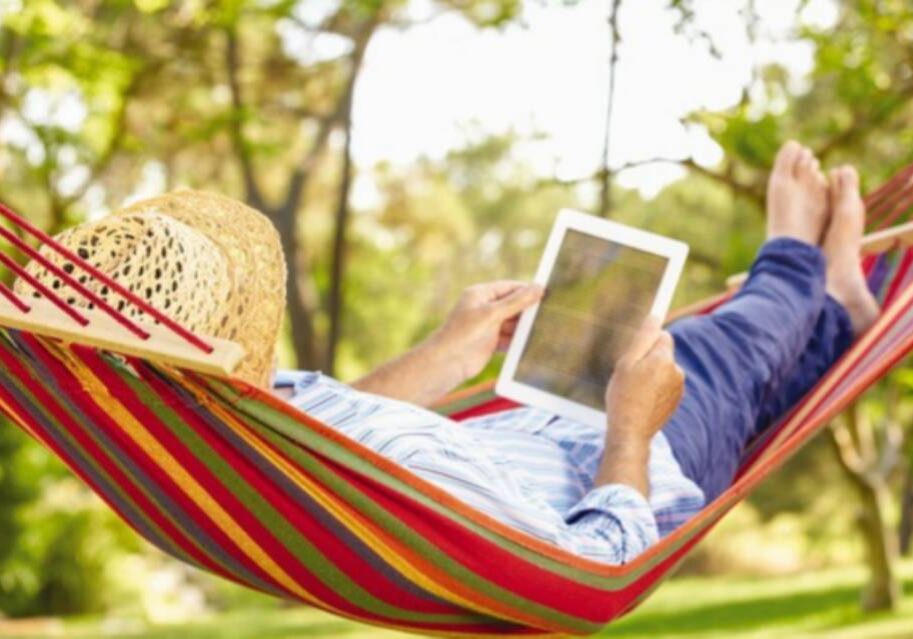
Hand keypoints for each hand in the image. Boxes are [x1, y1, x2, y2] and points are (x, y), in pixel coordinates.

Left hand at [430, 280, 543, 382]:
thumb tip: (538, 288)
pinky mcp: (491, 342)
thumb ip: (516, 301)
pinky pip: (509, 338)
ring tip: (544, 329)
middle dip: (527, 310)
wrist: (448, 362)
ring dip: (524, 327)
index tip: (546, 293)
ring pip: (512, 323)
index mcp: (480, 294)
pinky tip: (532, 343)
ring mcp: (487, 326)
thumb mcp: (492, 313)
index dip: (526, 290)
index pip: (509, 287)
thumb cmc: (464, 333)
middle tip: (549, 313)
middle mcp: (484, 308)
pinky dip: (519, 341)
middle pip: (512, 305)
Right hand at [604, 316, 684, 444]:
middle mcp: (676, 371)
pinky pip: (665, 384)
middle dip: (648, 358)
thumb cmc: (623, 396)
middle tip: (629, 373)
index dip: (648, 341)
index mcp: (664, 360)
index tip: (639, 347)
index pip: (663, 336)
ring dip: (651, 374)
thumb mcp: (626, 363)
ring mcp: (679, 387)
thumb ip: (642, 338)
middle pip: (663, 353)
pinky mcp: (676, 400)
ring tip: (634, 389)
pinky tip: (641, 400)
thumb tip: (655, 316)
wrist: (631, 432)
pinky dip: (655, 388)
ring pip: (663, 369)